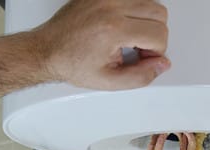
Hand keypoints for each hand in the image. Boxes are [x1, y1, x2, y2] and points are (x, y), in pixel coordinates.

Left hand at [36, 0, 170, 89]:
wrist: (46, 50)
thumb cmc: (71, 63)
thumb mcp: (110, 81)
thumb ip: (141, 76)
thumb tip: (162, 64)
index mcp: (114, 29)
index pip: (159, 33)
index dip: (156, 51)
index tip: (142, 58)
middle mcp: (110, 6)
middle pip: (159, 13)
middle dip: (154, 34)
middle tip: (137, 48)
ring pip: (149, 2)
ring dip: (145, 21)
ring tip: (129, 37)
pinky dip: (133, 10)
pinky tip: (122, 26)